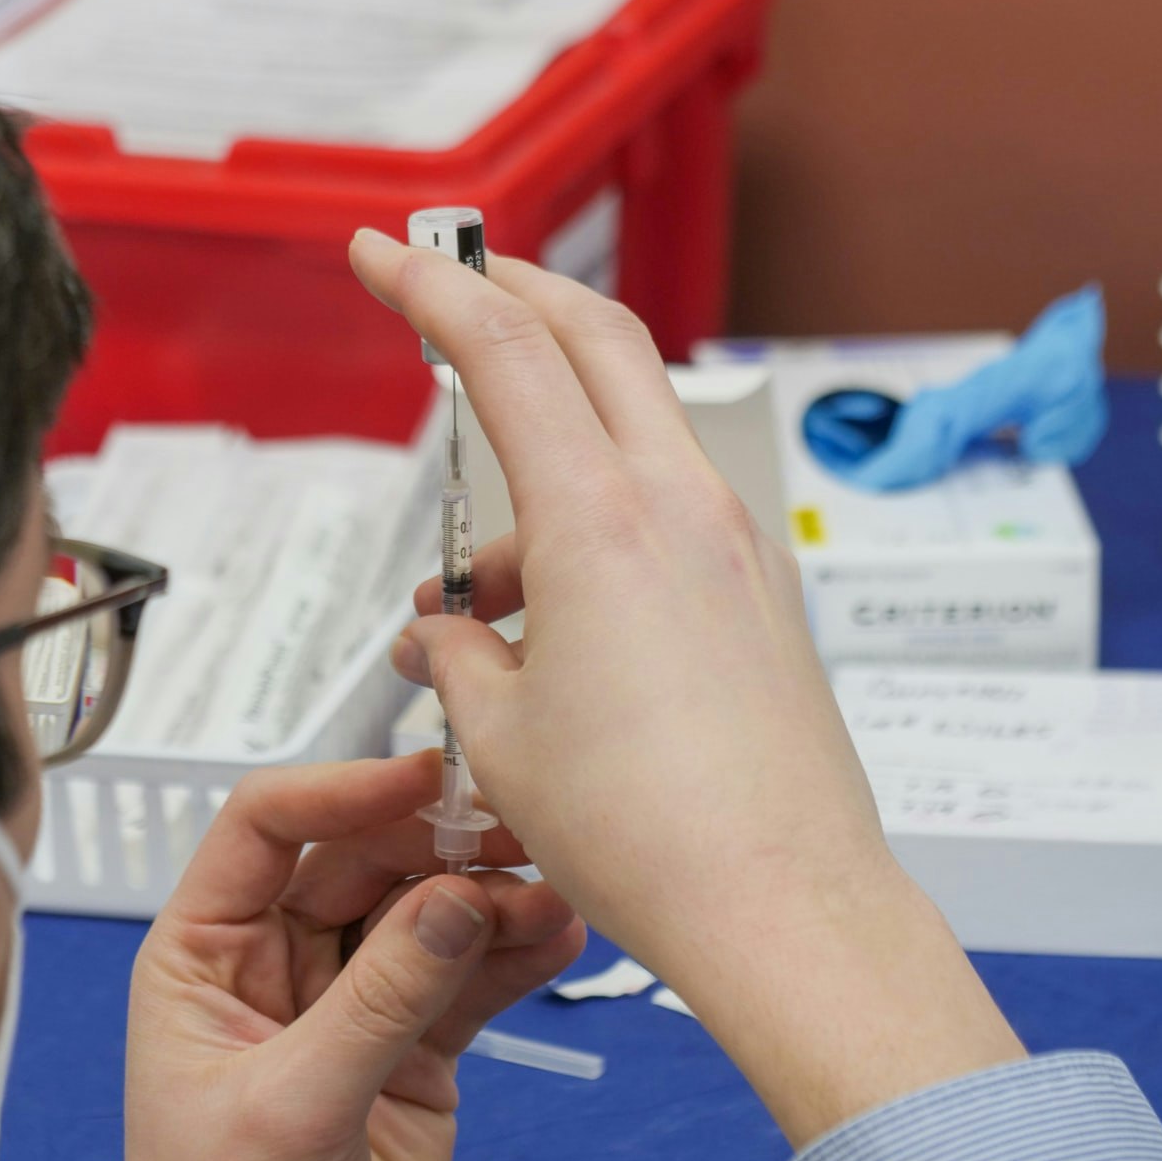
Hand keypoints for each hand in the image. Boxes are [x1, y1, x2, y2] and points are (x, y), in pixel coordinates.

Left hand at [124, 751, 583, 1160]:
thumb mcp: (289, 1106)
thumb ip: (376, 1002)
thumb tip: (450, 899)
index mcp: (201, 953)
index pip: (264, 828)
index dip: (340, 791)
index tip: (420, 778)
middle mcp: (271, 962)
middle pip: (359, 860)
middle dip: (437, 845)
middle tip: (514, 835)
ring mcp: (346, 1005)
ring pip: (423, 917)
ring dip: (489, 899)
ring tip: (551, 894)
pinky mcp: (409, 1052)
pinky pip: (465, 983)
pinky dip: (513, 957)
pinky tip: (557, 937)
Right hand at [347, 231, 1024, 1144]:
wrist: (782, 907)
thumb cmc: (647, 831)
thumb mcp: (500, 735)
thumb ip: (456, 656)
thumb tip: (444, 638)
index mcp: (600, 519)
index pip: (502, 348)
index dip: (429, 285)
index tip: (379, 253)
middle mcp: (679, 506)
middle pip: (596, 337)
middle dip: (513, 295)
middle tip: (446, 289)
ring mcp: (733, 544)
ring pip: (626, 436)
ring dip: (538, 469)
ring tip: (467, 604)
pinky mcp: (757, 594)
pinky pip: (660, 516)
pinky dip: (591, 530)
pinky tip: (544, 631)